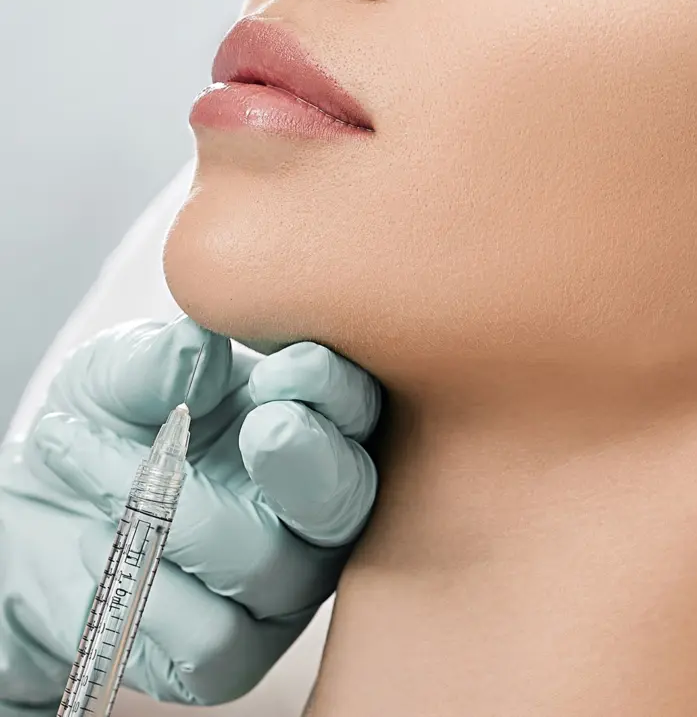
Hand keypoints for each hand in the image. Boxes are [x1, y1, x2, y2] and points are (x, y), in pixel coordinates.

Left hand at [0, 316, 379, 713]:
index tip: (282, 368)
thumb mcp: (119, 374)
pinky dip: (143, 585)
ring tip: (84, 457)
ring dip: (167, 508)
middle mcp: (312, 510)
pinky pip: (213, 633)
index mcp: (311, 427)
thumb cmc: (107, 426)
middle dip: (310, 461)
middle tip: (263, 428)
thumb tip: (199, 345)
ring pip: (267, 562)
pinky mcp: (233, 655)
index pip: (357, 410)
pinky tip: (95, 540)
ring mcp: (281, 588)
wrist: (36, 512)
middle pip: (348, 498)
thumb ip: (160, 359)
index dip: (332, 390)